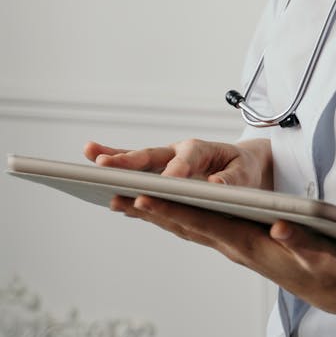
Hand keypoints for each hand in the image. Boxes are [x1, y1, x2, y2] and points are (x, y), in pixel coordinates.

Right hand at [83, 138, 271, 188]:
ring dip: (114, 159)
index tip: (163, 183)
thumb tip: (217, 186)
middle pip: (151, 155)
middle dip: (128, 160)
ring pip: (138, 161)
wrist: (244, 163)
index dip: (174, 171)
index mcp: (202, 150)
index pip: (185, 160)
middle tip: (104, 164)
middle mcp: (179, 153)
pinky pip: (138, 173)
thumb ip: (233, 179)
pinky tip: (100, 180)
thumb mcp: (247, 173)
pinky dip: (120, 175)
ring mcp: (167, 162)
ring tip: (89, 155)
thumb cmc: (245, 169)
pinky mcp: (161, 172)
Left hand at [113, 196, 335, 318]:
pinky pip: (197, 228)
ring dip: (155, 215)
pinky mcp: (235, 242)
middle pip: (184, 225)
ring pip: (186, 227)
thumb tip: (280, 226)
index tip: (144, 198)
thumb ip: (300, 240)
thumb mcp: (319, 253)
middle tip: (115, 195)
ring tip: (123, 200)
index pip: (203, 223)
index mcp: (248, 244)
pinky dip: (174, 217)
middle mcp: (233, 245)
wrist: (329, 286)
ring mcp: (232, 245)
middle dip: (150, 211)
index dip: (173, 210)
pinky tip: (159, 209)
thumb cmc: (324, 266)